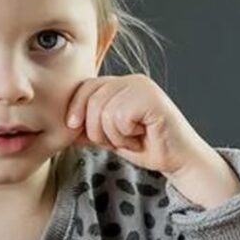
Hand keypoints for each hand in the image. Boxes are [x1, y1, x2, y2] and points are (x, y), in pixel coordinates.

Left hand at [65, 74, 239, 207]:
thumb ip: (87, 126)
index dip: (75, 108)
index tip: (73, 127)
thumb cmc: (146, 146)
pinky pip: (120, 117)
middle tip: (116, 140)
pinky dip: (125, 135)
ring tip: (132, 138)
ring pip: (104, 111)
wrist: (177, 159)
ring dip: (114, 135)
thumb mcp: (108, 136)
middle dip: (96, 129)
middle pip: (91, 99)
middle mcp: (131, 80)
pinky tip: (141, 137)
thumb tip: (61, 124)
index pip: (85, 86)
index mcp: (120, 84)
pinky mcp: (151, 99)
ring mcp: (143, 87)